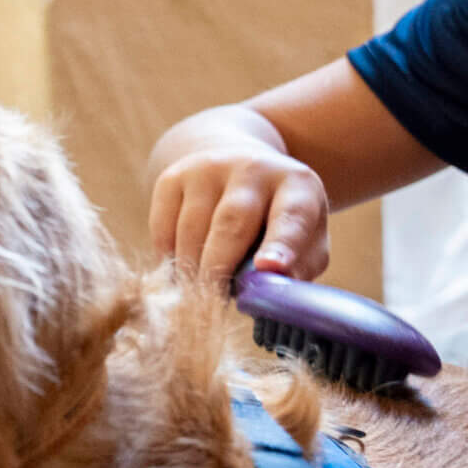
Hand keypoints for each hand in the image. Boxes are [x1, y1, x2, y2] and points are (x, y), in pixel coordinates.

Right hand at [149, 140, 331, 281]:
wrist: (236, 166)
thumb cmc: (277, 219)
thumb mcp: (305, 239)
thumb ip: (298, 266)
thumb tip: (270, 294)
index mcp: (298, 185)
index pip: (291, 216)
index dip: (281, 244)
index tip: (268, 268)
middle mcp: (253, 168)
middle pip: (231, 222)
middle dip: (220, 266)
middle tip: (213, 300)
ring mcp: (208, 168)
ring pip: (191, 228)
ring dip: (191, 267)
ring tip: (198, 289)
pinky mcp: (172, 177)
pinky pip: (162, 227)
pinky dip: (168, 256)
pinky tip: (180, 267)